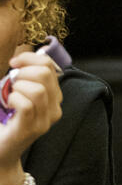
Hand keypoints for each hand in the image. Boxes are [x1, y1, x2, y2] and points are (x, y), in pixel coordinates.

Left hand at [0, 50, 62, 172]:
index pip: (50, 66)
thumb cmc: (4, 123)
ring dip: (17, 87)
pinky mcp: (31, 129)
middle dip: (23, 72)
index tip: (14, 63)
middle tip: (10, 82)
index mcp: (54, 98)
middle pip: (45, 74)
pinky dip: (13, 99)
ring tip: (9, 95)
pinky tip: (7, 104)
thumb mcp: (18, 96)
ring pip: (38, 90)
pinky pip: (26, 105)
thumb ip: (25, 79)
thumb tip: (28, 56)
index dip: (30, 58)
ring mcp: (44, 120)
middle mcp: (54, 109)